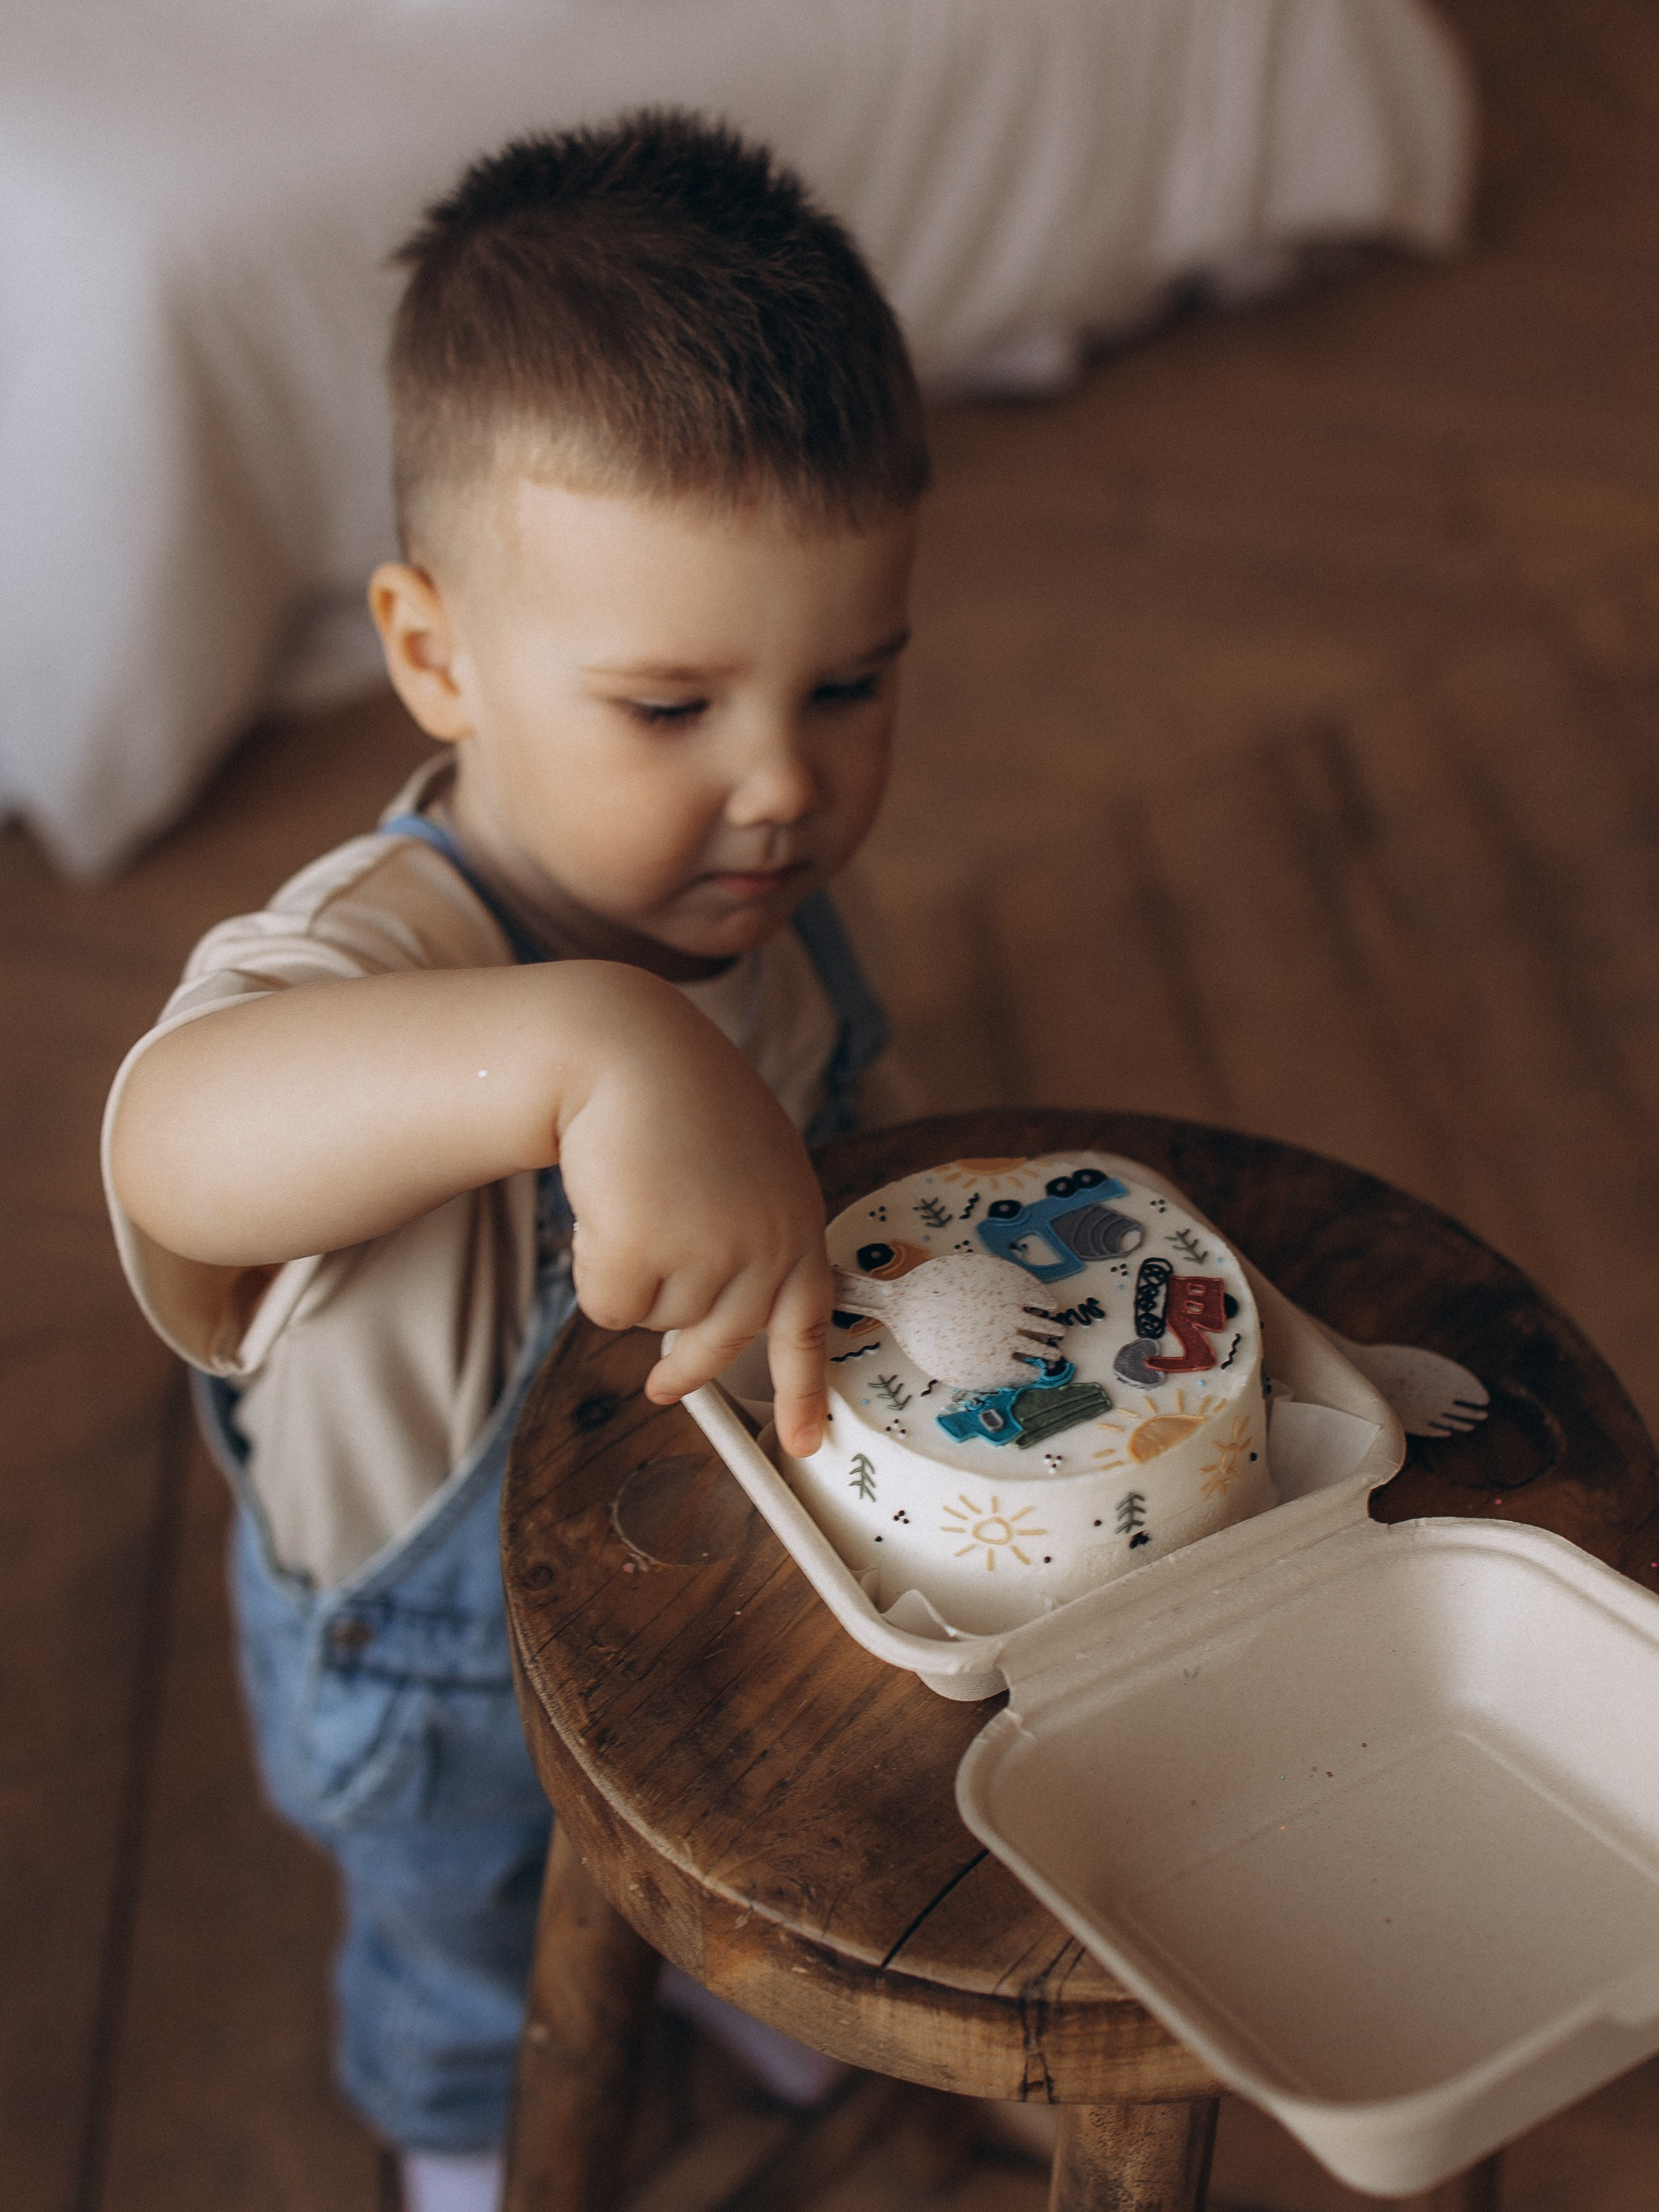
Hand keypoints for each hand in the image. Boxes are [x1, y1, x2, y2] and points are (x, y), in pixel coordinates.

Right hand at [556, 977, 832, 1454]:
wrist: (626, 1051)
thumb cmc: (679, 1102)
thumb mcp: (750, 1168)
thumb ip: (756, 1236)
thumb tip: (725, 1322)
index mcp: (799, 1223)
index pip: (810, 1324)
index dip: (806, 1391)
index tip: (804, 1444)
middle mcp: (766, 1247)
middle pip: (719, 1345)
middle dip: (685, 1372)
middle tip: (662, 1391)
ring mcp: (708, 1254)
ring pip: (655, 1321)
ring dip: (631, 1274)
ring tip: (632, 1203)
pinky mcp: (646, 1254)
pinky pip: (608, 1309)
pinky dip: (592, 1267)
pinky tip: (602, 1209)